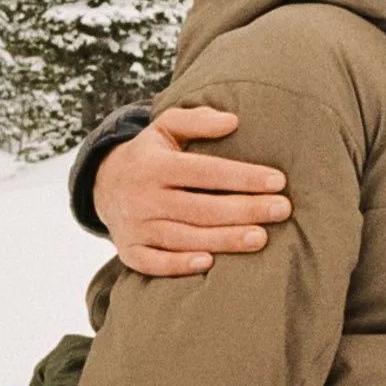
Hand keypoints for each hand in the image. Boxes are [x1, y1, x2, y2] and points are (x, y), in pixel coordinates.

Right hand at [95, 107, 290, 276]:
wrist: (103, 185)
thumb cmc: (151, 155)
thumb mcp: (165, 127)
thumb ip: (197, 120)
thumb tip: (233, 121)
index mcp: (155, 165)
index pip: (206, 171)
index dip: (244, 177)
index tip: (278, 181)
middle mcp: (143, 197)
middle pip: (201, 208)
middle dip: (245, 210)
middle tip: (282, 210)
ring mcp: (135, 226)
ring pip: (185, 237)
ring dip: (225, 240)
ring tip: (261, 238)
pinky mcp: (129, 251)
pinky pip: (154, 263)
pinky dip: (179, 265)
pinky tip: (210, 264)